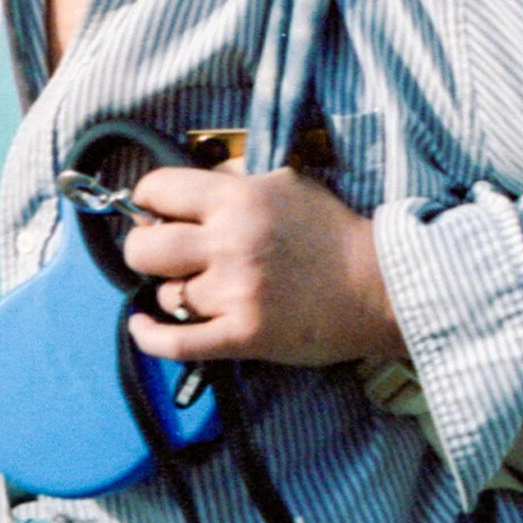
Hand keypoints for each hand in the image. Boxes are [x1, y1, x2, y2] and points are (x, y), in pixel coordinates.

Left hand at [120, 166, 405, 366]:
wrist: (379, 286)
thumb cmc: (334, 232)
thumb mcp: (287, 183)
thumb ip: (234, 179)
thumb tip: (183, 189)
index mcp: (239, 199)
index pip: (157, 189)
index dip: (150, 200)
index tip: (156, 212)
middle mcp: (230, 243)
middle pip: (144, 247)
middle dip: (146, 249)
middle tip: (166, 254)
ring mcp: (234, 293)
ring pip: (167, 294)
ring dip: (177, 291)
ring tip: (204, 288)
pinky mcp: (243, 336)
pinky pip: (174, 342)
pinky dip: (149, 336)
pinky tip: (142, 324)